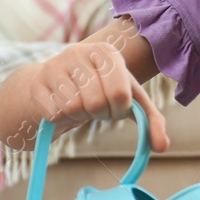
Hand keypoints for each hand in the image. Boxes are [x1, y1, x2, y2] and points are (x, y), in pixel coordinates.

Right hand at [8, 41, 168, 152]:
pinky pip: (53, 114)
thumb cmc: (103, 92)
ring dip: (80, 117)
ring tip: (80, 105)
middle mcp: (79, 52)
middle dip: (99, 114)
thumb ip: (152, 122)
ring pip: (73, 109)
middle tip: (95, 108)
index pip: (120, 94)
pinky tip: (63, 108)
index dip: (119, 110)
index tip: (114, 105)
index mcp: (107, 53)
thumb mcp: (130, 102)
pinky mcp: (36, 83)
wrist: (59, 84)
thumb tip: (163, 147)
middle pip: (95, 103)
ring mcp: (54, 65)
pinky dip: (62, 119)